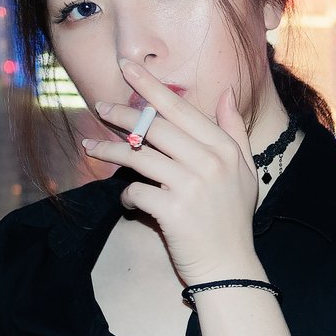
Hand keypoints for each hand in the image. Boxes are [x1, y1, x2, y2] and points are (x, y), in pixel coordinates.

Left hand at [80, 60, 264, 285]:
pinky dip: (126, 196)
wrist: (229, 267)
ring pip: (138, 156)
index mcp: (225, 149)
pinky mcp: (172, 210)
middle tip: (99, 105)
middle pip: (155, 128)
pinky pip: (135, 191)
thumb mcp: (245, 171)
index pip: (181, 109)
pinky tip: (127, 201)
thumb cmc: (232, 218)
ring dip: (110, 151)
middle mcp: (210, 162)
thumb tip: (226, 92)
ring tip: (90, 147)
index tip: (127, 67)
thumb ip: (234, 130)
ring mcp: (191, 186)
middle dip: (122, 114)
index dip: (151, 87)